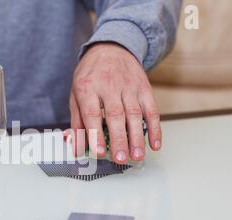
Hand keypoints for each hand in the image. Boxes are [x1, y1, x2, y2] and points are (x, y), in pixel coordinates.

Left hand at [70, 43, 160, 163]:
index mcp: (88, 87)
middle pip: (116, 116)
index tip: (99, 152)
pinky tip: (155, 143)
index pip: (91, 114)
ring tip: (137, 156)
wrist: (111, 48)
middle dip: (119, 139)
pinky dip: (155, 128)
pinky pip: (152, 110)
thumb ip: (77, 123)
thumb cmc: (90, 76)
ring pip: (135, 114)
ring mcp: (129, 87)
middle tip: (120, 158)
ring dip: (138, 137)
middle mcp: (109, 86)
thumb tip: (77, 149)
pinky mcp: (144, 88)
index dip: (95, 134)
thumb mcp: (76, 95)